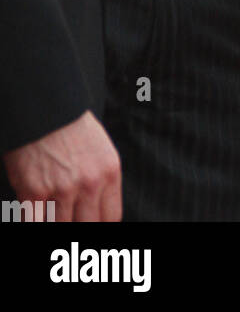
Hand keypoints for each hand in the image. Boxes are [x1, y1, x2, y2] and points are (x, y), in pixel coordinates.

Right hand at [3, 111, 121, 221]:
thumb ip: (102, 179)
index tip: (89, 223)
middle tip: (69, 217)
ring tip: (51, 209)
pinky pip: (35, 223)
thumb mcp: (100, 149)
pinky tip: (36, 212)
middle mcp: (89, 183)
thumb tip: (97, 209)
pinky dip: (35, 222)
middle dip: (78, 224)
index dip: (99, 225)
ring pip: (61, 226)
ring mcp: (62, 188)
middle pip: (87, 226)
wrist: (44, 108)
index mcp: (109, 172)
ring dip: (55, 221)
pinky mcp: (35, 191)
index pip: (111, 217)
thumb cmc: (70, 127)